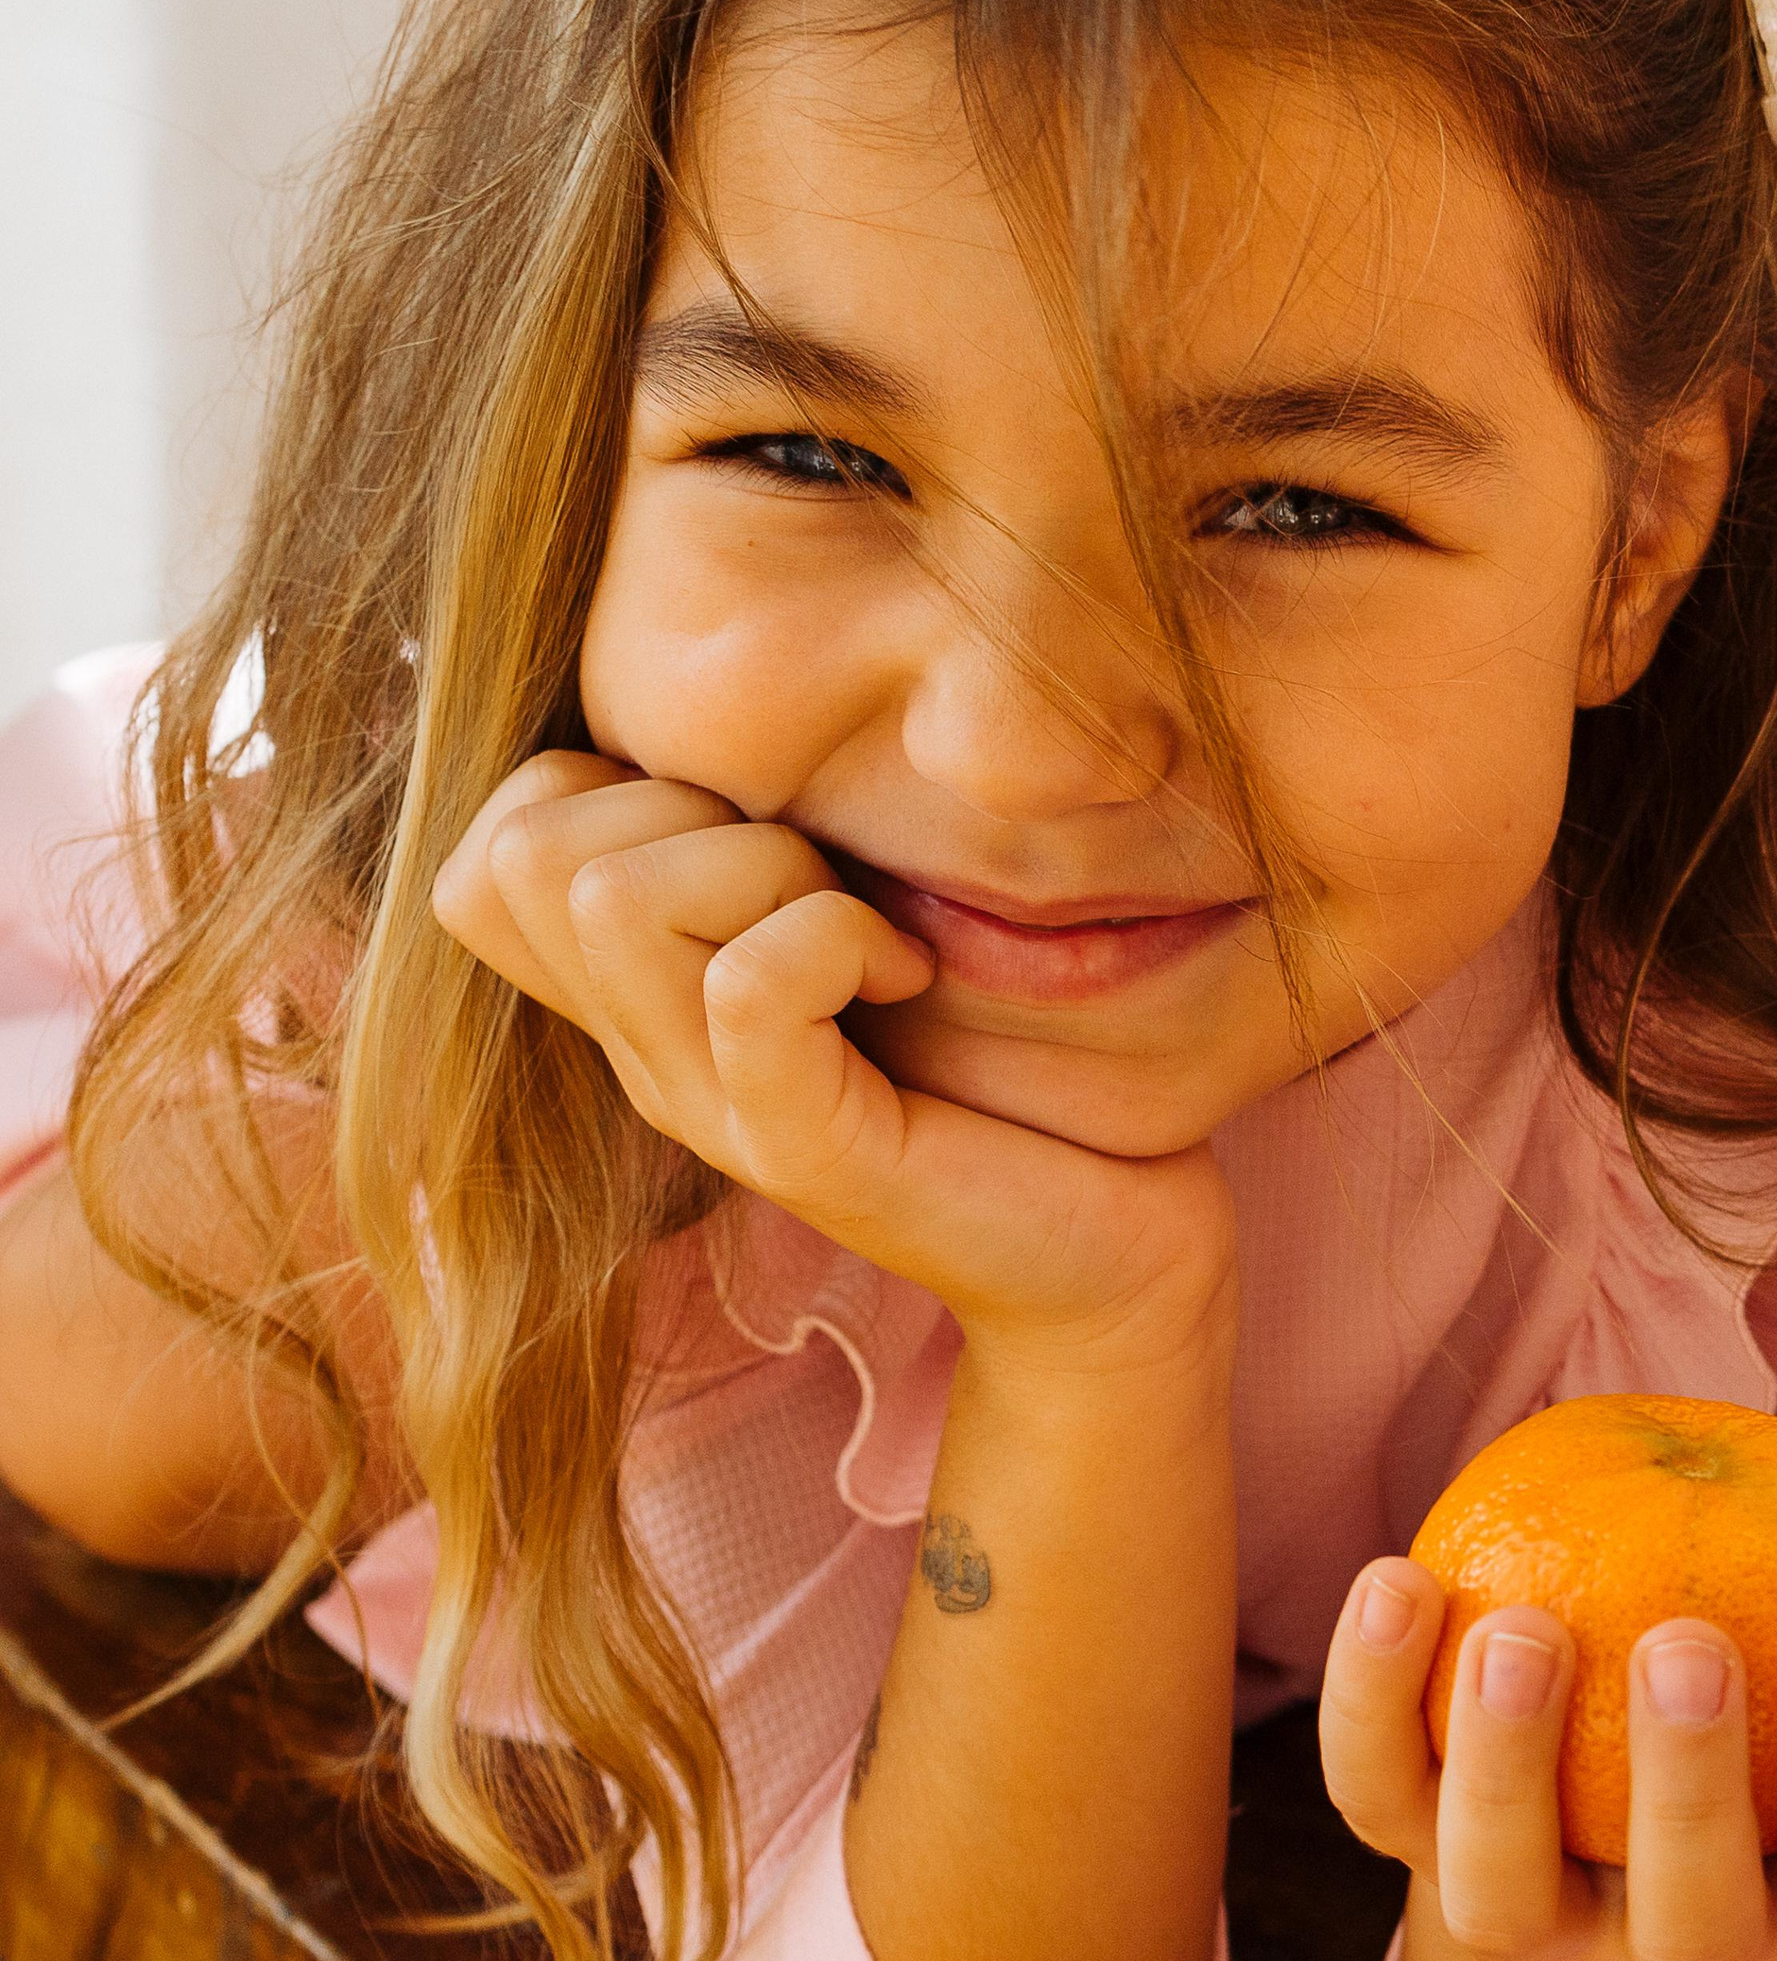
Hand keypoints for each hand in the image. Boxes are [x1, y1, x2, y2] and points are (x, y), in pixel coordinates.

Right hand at [431, 753, 1235, 1374]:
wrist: (1109, 1253)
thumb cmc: (1003, 1071)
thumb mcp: (855, 923)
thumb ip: (768, 848)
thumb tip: (729, 707)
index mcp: (637, 1000)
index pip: (483, 856)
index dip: (596, 793)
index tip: (749, 840)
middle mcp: (643, 1057)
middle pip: (527, 855)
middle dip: (691, 814)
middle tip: (822, 884)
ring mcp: (709, 1110)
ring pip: (612, 898)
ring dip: (764, 868)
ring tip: (864, 931)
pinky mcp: (798, 1152)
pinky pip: (748, 984)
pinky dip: (839, 938)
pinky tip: (908, 972)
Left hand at [1322, 1559, 1776, 1960]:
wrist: (1648, 1632)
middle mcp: (1678, 1942)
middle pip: (1688, 1929)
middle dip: (1686, 1796)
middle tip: (1686, 1639)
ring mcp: (1539, 1910)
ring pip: (1500, 1904)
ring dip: (1504, 1772)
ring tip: (1526, 1626)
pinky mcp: (1416, 1842)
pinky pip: (1377, 1794)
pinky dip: (1370, 1698)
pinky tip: (1400, 1577)